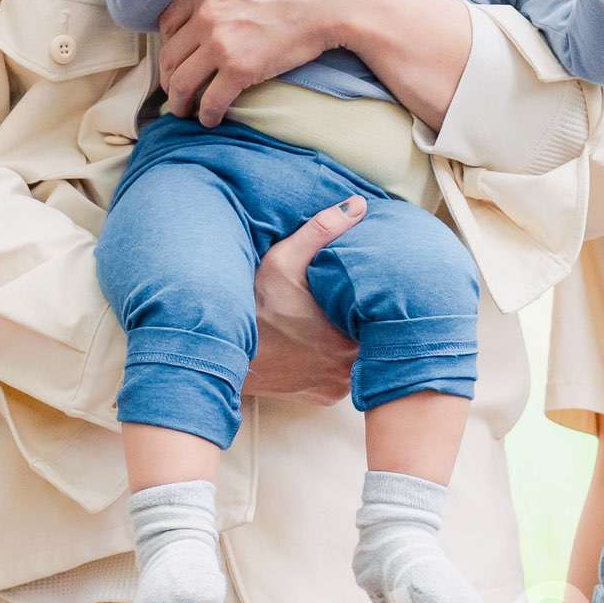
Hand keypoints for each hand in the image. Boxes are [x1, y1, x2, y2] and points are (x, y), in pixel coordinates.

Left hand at [155, 0, 367, 124]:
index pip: (168, 24)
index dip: (169, 45)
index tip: (177, 58)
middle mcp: (204, 15)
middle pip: (170, 55)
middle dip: (169, 77)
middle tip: (175, 90)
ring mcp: (219, 43)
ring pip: (181, 82)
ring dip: (180, 101)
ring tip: (185, 111)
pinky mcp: (239, 69)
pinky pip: (211, 100)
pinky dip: (206, 114)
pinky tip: (211, 120)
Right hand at [237, 197, 361, 402]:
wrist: (220, 356)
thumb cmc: (253, 307)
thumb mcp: (283, 261)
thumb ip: (322, 231)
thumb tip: (357, 205)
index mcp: (348, 336)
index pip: (383, 319)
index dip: (379, 302)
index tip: (374, 290)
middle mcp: (347, 367)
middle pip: (373, 340)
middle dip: (366, 322)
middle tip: (356, 303)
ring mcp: (335, 386)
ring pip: (360, 361)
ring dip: (353, 344)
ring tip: (341, 322)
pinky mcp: (322, 397)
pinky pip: (342, 378)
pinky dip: (336, 363)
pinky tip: (323, 345)